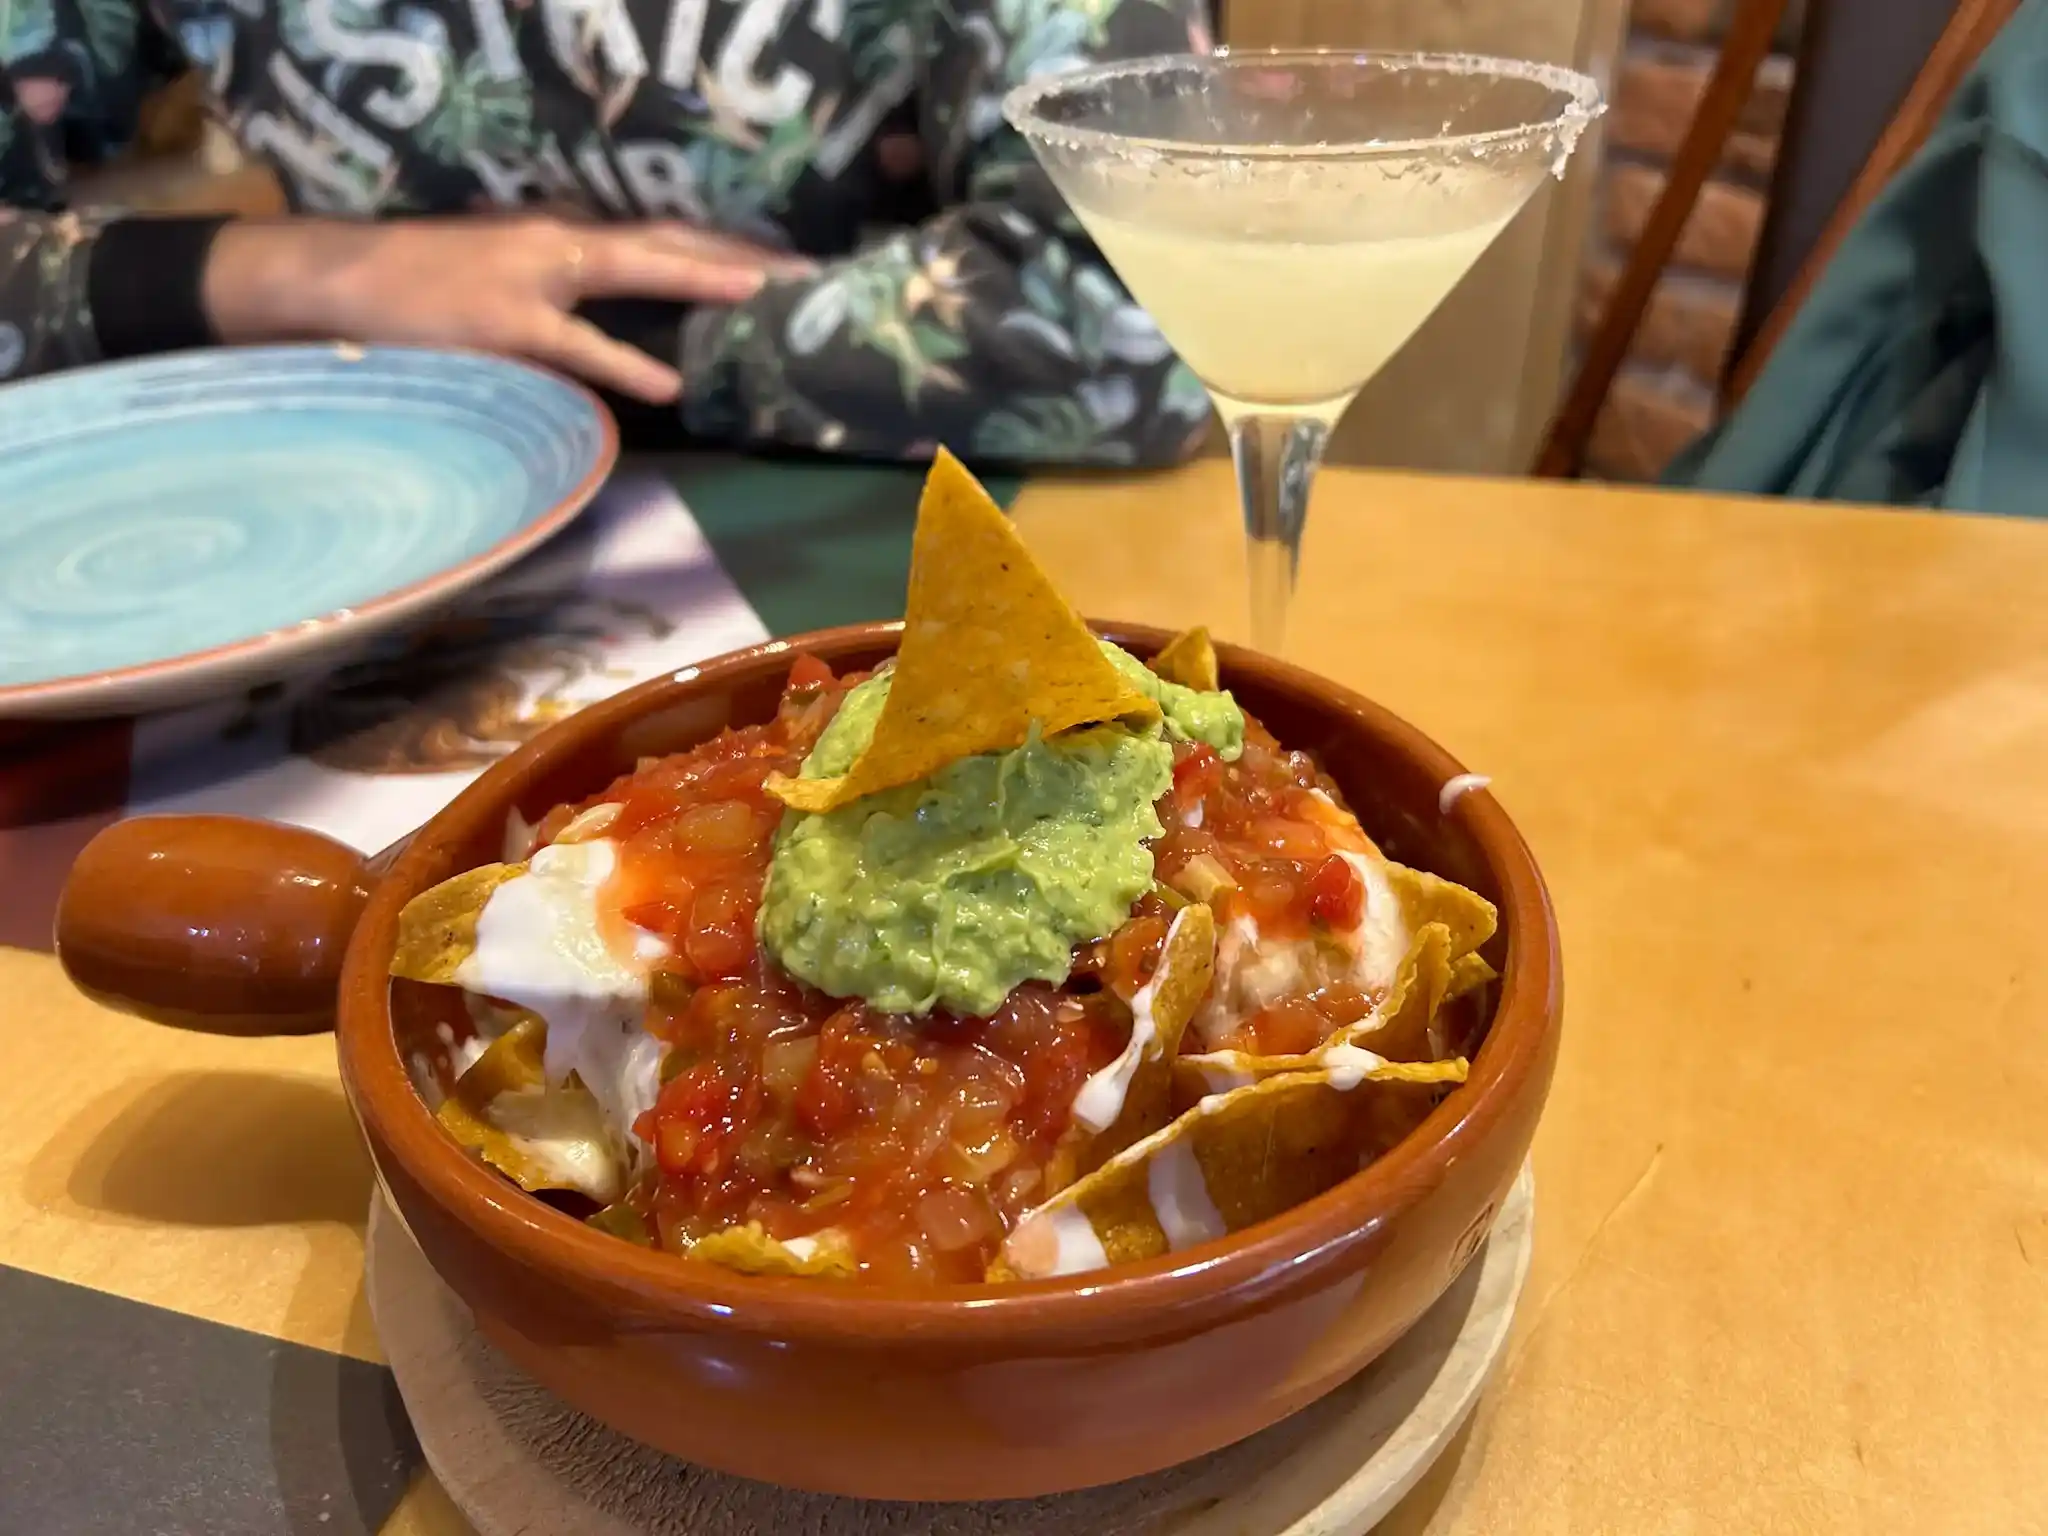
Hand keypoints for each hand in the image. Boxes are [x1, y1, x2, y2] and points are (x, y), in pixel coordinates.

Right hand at [202, 216, 811, 401]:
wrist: (337, 279)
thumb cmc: (424, 288)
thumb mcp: (509, 277)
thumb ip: (570, 299)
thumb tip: (631, 332)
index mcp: (566, 236)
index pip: (666, 235)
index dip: (730, 248)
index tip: (791, 263)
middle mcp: (562, 242)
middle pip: (672, 240)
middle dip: (744, 255)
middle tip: (813, 274)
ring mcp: (535, 279)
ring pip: (639, 269)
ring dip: (707, 282)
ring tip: (769, 299)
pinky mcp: (504, 323)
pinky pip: (576, 346)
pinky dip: (626, 365)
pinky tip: (672, 383)